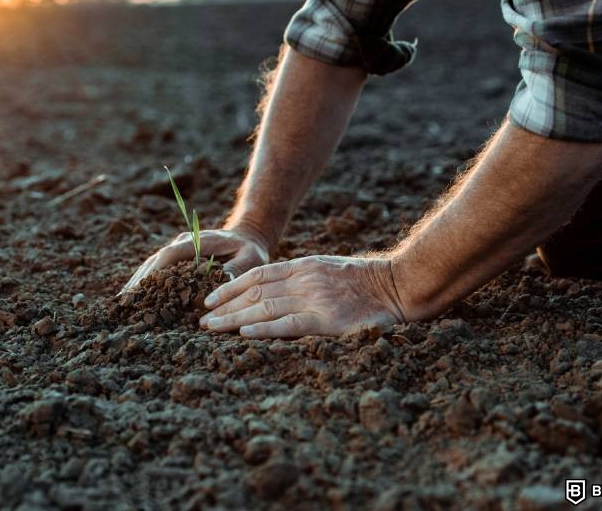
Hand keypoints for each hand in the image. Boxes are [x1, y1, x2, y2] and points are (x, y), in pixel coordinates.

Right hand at [121, 227, 270, 291]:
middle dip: (139, 279)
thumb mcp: (251, 259)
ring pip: (153, 263)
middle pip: (156, 260)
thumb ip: (236, 270)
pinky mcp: (178, 257)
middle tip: (124, 300)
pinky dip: (146, 280)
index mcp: (198, 241)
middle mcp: (184, 243)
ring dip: (138, 280)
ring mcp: (179, 248)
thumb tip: (220, 284)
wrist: (248, 236)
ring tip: (123, 301)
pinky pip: (158, 268)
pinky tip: (135, 295)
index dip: (154, 271)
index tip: (141, 287)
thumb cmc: (251, 250)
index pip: (171, 255)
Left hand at [199, 255, 405, 337]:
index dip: (230, 286)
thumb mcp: (329, 269)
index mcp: (304, 266)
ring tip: (212, 328)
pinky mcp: (327, 320)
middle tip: (202, 320)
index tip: (211, 299)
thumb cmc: (366, 282)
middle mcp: (304, 280)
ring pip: (265, 308)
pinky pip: (289, 324)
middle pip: (255, 292)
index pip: (258, 275)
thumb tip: (273, 291)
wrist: (399, 285)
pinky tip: (244, 334)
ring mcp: (315, 300)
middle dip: (225, 306)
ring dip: (234, 319)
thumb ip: (303, 278)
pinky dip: (264, 329)